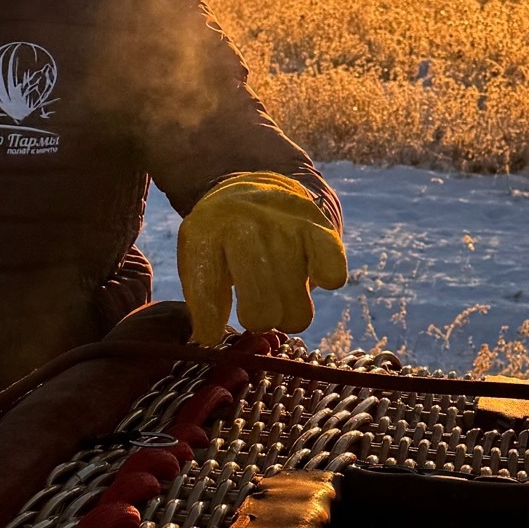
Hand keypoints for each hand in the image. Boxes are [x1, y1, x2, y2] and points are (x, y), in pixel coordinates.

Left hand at [178, 171, 347, 345]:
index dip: (210, 325)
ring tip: (279, 294)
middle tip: (256, 308)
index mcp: (206, 235)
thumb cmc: (222, 240)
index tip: (211, 335)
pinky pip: (331, 274)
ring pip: (296, 309)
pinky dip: (325, 281)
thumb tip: (209, 339)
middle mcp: (244, 227)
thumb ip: (201, 300)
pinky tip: (310, 274)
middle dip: (258, 320)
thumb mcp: (197, 259)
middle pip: (259, 313)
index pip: (207, 295)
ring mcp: (283, 227)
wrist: (255, 188)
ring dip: (288, 312)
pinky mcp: (318, 228)